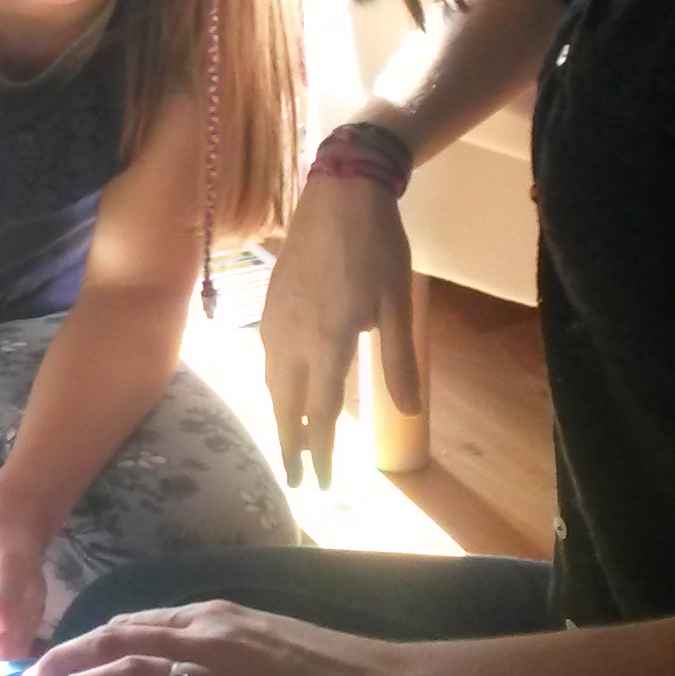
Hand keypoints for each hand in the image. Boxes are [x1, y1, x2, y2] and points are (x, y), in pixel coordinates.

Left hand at [21, 599, 432, 675]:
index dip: (90, 641)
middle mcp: (210, 644)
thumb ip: (222, 646)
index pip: (135, 623)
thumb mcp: (270, 638)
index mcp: (219, 618)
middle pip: (117, 643)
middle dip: (65, 660)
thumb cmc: (342, 671)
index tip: (60, 656)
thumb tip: (180, 661)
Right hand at [256, 167, 418, 485]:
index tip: (320, 483)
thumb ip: (397, 360)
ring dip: (279, 416)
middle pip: (286, 406)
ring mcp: (276, 319)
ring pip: (271, 382)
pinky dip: (273, 383)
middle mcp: (293, 338)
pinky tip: (279, 385)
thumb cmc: (377, 246)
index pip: (320, 414)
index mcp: (328, 342)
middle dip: (290, 445)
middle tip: (295, 479)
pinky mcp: (270, 302)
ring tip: (288, 439)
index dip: (320, 452)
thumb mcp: (397, 304)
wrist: (340, 192)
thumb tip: (409, 411)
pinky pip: (266, 356)